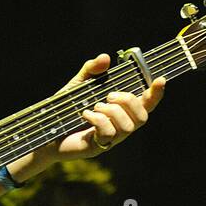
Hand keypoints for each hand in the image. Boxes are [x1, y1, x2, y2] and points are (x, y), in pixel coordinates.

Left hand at [52, 53, 166, 159]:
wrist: (45, 131)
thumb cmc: (64, 109)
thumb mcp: (77, 85)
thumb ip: (91, 70)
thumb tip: (106, 58)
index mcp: (119, 111)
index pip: (146, 104)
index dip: (156, 94)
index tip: (159, 79)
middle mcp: (119, 126)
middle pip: (143, 117)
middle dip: (130, 101)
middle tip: (109, 95)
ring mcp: (110, 139)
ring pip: (128, 127)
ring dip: (113, 111)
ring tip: (96, 105)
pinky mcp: (97, 147)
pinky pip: (109, 134)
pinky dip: (99, 120)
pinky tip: (86, 114)